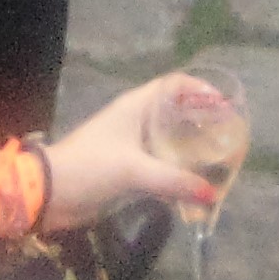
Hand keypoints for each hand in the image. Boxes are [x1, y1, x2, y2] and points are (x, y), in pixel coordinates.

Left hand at [36, 73, 236, 232]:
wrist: (51, 194)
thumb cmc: (91, 168)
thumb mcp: (134, 171)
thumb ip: (174, 181)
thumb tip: (212, 194)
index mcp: (135, 107)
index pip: (174, 85)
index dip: (200, 89)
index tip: (225, 106)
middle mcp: (136, 121)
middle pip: (176, 113)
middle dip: (202, 123)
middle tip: (227, 138)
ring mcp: (132, 146)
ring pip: (169, 141)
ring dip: (191, 150)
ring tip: (218, 162)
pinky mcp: (128, 170)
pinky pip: (161, 165)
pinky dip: (178, 172)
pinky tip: (195, 185)